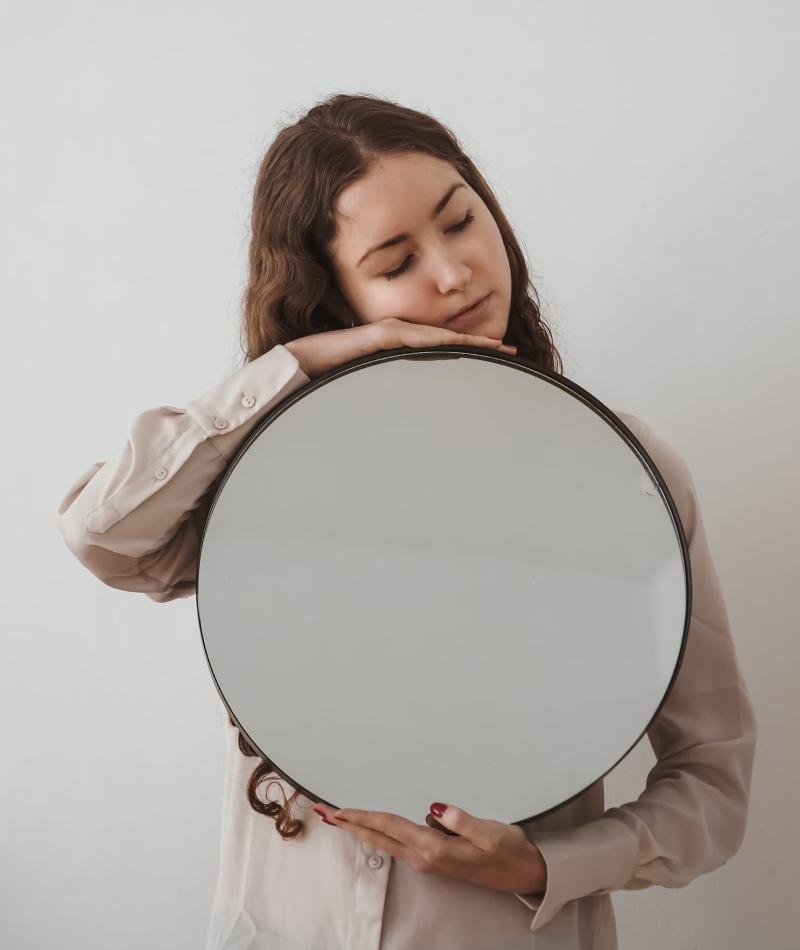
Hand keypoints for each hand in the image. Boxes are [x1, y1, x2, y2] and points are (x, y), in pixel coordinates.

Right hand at [284, 317, 516, 379]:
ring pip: (439, 338)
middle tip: (511, 351)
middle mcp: (398, 339)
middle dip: (481, 346)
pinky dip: (442, 341)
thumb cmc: (328, 384)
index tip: (496, 359)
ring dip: (470, 342)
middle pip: (448, 342)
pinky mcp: (380, 336)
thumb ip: (390, 400)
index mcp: (397, 352)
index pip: (440, 351)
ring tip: (498, 347)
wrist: (298, 369)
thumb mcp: (368, 392)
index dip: (469, 353)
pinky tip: (463, 345)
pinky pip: (418, 339)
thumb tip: (407, 429)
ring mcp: (391, 334)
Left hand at [312, 800, 547, 895]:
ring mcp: (428, 858)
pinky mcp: (434, 856)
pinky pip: (398, 841)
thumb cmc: (509, 851)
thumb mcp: (491, 833)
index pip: (390, 827)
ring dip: (361, 826)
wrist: (524, 873)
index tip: (338, 811)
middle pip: (378, 836)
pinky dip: (379, 830)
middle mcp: (425, 856)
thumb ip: (461, 819)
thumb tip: (436, 808)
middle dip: (349, 824)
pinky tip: (373, 823)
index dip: (362, 817)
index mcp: (435, 848)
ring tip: (339, 815)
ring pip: (386, 839)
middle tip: (323, 812)